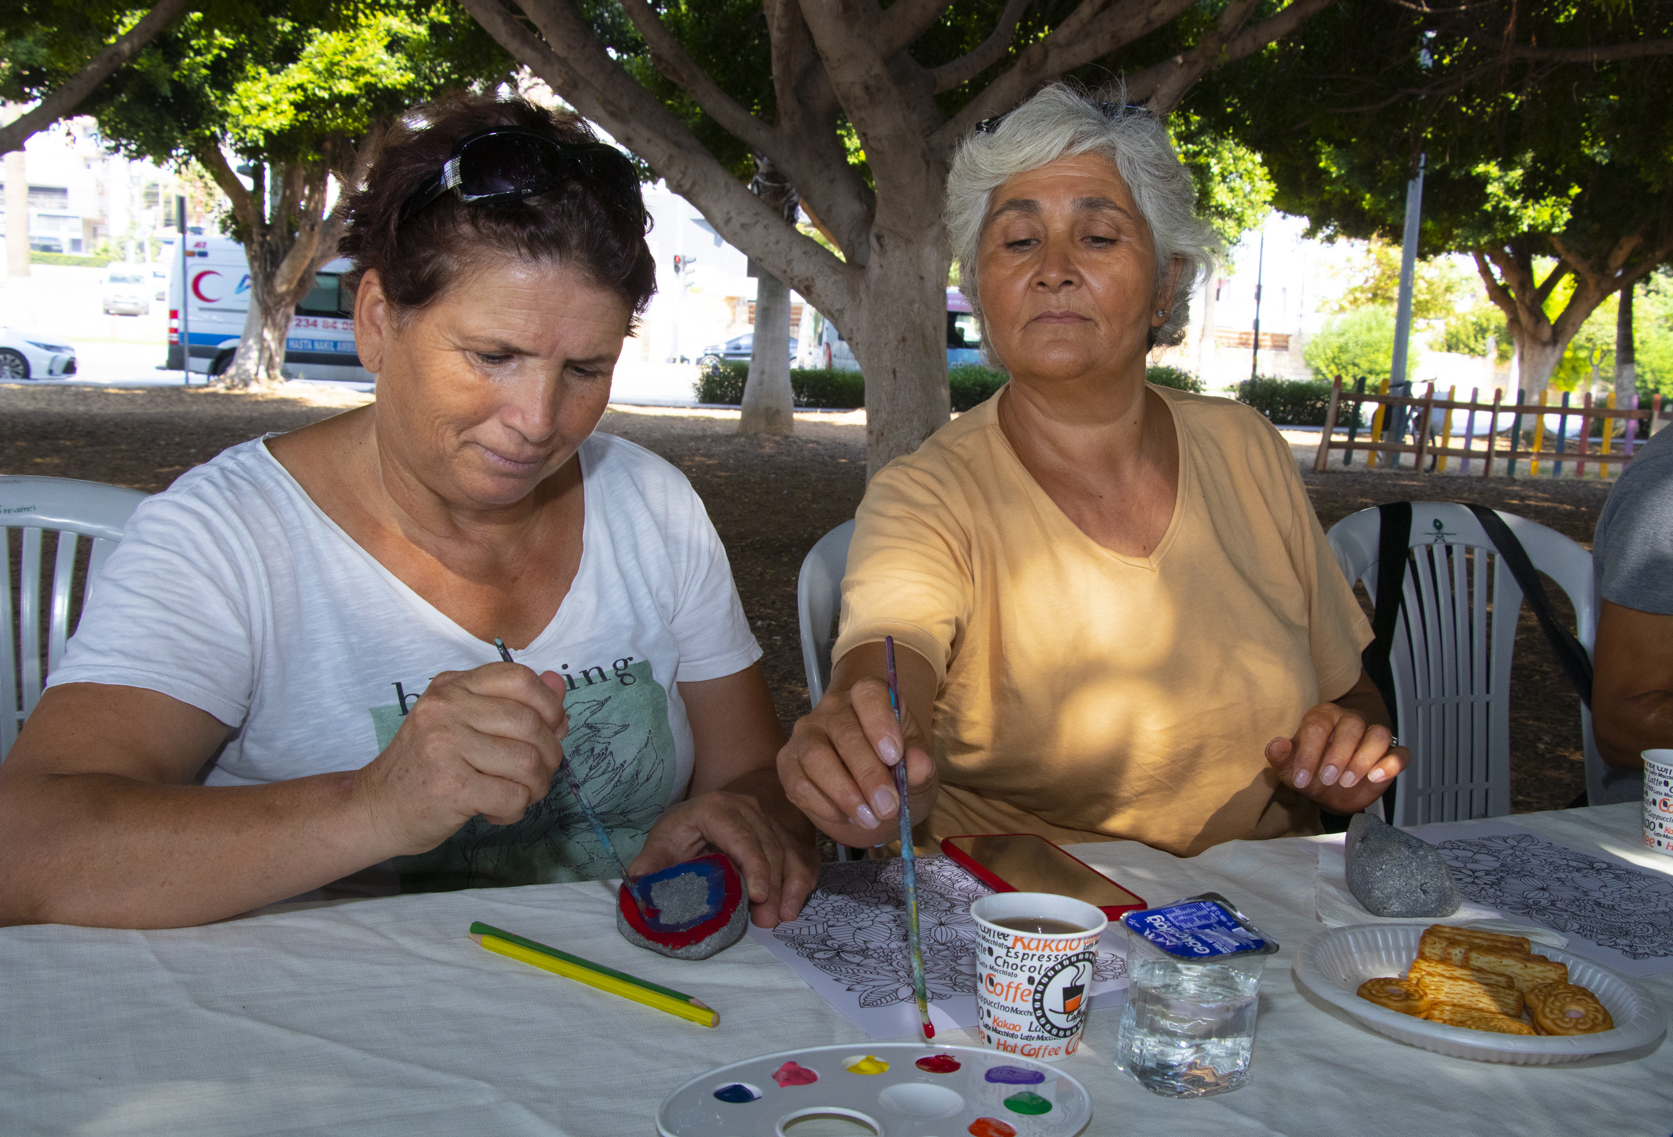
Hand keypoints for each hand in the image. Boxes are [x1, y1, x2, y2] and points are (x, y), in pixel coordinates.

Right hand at [352, 662, 568, 854]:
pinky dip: (515, 810)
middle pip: (530, 724)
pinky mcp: (449, 786)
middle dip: (549, 755)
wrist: (374, 808)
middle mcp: (446, 709)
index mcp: (452, 686)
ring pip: (527, 762)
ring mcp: (445, 745)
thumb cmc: (425, 767)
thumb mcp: (463, 723)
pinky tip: (495, 812)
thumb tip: (559, 684)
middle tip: (537, 775)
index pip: (520, 678)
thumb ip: (511, 703)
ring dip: (535, 787)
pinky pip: (512, 796)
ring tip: (518, 795)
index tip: (552, 729)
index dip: (550, 706)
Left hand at [628, 791, 819, 927]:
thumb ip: (651, 862)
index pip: (742, 836)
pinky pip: (804, 858)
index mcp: (717, 808)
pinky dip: (801, 883)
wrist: (712, 811)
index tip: (757, 897)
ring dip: (789, 887)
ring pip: (790, 853)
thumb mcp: (663, 841)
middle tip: (766, 920)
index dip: (753, 865)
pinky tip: (792, 906)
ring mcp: (772, 821)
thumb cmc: (685, 831)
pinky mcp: (787, 835)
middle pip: (770, 848)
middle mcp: (750, 809)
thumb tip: (637, 881)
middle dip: (771, 887)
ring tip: (781, 917)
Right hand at [777, 677, 936, 849]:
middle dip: (868, 774)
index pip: (869, 693)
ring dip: (844, 793)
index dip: (880, 721)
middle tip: (888, 807)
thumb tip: (920, 764)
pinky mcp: (788, 763)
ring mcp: (806, 734)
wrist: (872, 796)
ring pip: (816, 757)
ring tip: (869, 819)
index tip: (895, 756)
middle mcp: (832, 709)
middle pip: (844, 732)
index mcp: (869, 699)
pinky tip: (846, 818)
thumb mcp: (918, 773)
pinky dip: (824, 806)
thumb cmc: (897, 774)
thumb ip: (920, 767)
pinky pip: (798, 782)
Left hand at [1265, 702, 1407, 814]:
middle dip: (1339, 754)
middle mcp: (1350, 721)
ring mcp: (1372, 736)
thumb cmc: (1311, 772)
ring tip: (1348, 781)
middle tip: (1328, 779)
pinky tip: (1376, 777)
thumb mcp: (1291, 769)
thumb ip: (1281, 756)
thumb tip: (1276, 745)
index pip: (1318, 725)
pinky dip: (1392, 764)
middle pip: (1352, 724)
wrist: (1331, 792)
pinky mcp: (1391, 755)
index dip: (1309, 752)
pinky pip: (1401, 753)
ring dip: (1364, 758)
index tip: (1302, 778)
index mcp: (1322, 717)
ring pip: (1379, 734)